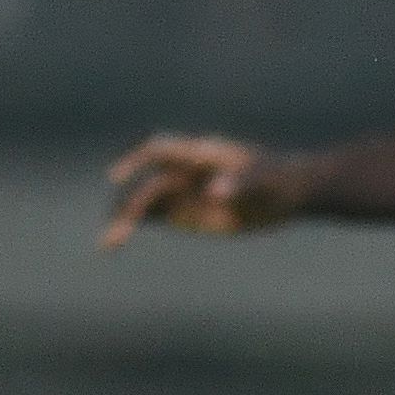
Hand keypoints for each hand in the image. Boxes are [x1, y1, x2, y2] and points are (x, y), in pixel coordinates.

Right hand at [102, 134, 308, 246]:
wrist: (287, 191)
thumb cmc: (277, 178)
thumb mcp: (264, 181)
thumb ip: (240, 183)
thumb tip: (215, 191)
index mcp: (199, 155)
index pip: (159, 151)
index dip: (135, 161)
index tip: (118, 179)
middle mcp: (184, 171)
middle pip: (146, 184)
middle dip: (128, 205)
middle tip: (114, 234)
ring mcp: (182, 191)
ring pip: (144, 201)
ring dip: (123, 218)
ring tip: (107, 244)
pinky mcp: (185, 212)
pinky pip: (153, 215)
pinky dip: (134, 224)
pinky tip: (115, 240)